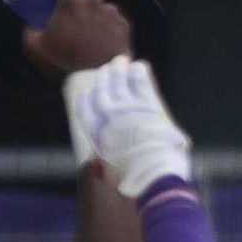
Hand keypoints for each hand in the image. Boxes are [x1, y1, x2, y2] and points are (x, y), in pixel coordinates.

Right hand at [24, 0, 131, 76]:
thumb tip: (31, 26)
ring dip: (104, 13)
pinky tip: (110, 39)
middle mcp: (92, 3)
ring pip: (109, 5)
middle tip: (87, 6)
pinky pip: (120, 20)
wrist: (96, 80)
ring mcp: (111, 15)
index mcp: (69, 3)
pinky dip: (115, 26)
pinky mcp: (126, 28)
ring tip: (99, 29)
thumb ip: (31, 31)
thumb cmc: (63, 61)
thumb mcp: (35, 47)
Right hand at [66, 59, 192, 200]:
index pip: (85, 110)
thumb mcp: (111, 176)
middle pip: (102, 91)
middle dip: (105, 77)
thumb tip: (95, 166)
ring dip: (120, 70)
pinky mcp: (149, 107)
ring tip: (122, 61)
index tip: (88, 93)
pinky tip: (140, 65)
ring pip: (121, 83)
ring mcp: (128, 109)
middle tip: (109, 67)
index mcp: (95, 133)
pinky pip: (142, 85)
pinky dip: (140, 73)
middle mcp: (107, 117)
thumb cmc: (134, 181)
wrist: (156, 177)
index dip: (86, 100)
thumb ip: (101, 167)